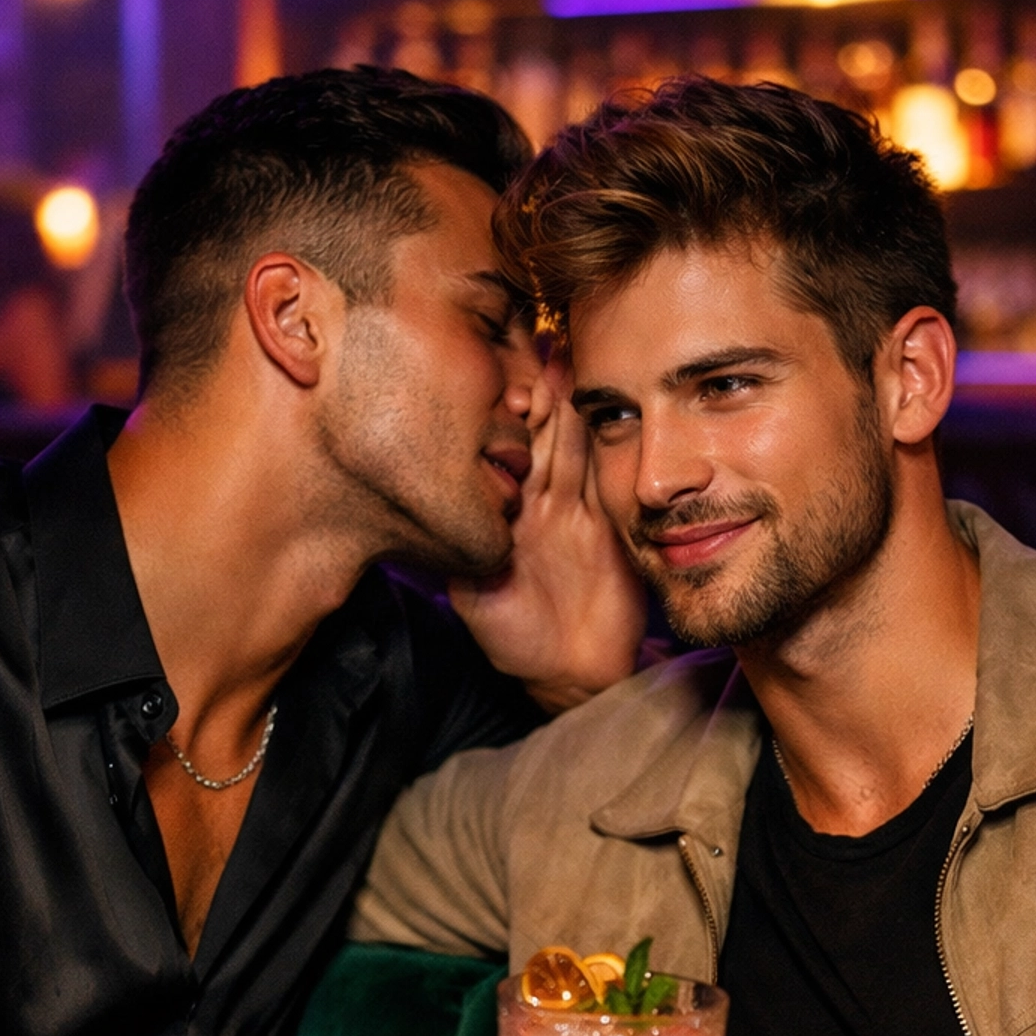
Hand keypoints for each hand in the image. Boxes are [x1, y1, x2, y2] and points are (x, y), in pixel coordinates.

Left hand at [450, 356, 644, 713]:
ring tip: (560, 370)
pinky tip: (596, 411)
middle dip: (534, 403)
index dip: (496, 427)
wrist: (574, 671)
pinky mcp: (604, 523)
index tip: (494, 396)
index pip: (496, 460)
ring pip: (568, 449)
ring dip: (565, 412)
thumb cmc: (517, 642)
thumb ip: (462, 560)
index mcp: (501, 517)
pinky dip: (598, 444)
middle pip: (535, 442)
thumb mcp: (475, 600)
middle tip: (530, 363)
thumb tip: (430, 525)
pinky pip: (600, 477)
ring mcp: (571, 510)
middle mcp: (535, 505)